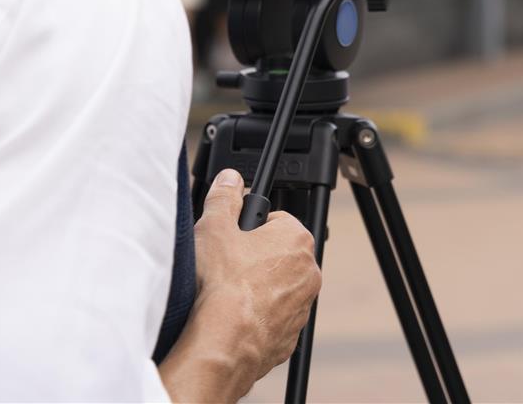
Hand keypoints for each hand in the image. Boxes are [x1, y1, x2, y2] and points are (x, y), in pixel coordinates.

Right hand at [164, 169, 321, 401]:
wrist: (223, 343)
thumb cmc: (222, 285)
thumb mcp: (215, 227)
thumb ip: (224, 197)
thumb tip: (230, 179)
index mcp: (296, 239)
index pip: (277, 219)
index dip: (251, 226)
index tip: (234, 236)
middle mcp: (308, 273)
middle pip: (278, 255)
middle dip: (255, 257)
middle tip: (226, 265)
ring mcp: (301, 307)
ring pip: (277, 288)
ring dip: (257, 288)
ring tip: (226, 293)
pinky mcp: (289, 337)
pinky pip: (273, 319)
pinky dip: (256, 317)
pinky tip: (232, 317)